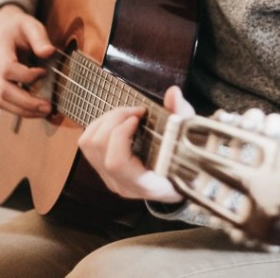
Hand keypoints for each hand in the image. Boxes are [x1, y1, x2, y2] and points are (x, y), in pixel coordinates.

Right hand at [0, 3, 55, 116]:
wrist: (0, 28)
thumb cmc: (17, 27)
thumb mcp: (31, 25)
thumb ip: (40, 38)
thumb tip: (49, 52)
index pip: (6, 68)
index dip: (26, 75)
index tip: (43, 73)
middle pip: (2, 89)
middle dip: (26, 102)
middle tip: (48, 106)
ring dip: (22, 110)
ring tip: (43, 111)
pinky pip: (1, 101)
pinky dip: (17, 109)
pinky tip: (34, 110)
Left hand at [78, 86, 194, 202]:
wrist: (188, 180)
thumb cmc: (191, 159)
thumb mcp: (192, 138)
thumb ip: (182, 115)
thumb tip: (173, 93)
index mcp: (147, 185)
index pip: (116, 163)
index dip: (121, 135)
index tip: (139, 118)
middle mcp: (124, 185)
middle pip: (98, 148)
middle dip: (114, 119)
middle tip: (136, 111)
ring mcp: (111, 179)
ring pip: (88, 145)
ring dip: (105, 121)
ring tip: (128, 114)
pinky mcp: (105, 171)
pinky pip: (87, 145)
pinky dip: (100, 126)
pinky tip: (120, 122)